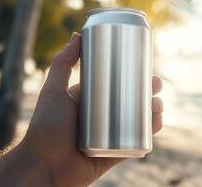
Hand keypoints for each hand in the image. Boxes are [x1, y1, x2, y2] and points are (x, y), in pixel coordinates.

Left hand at [23, 32, 163, 186]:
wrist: (44, 166)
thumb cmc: (44, 128)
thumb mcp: (53, 91)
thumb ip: (62, 63)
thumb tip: (78, 34)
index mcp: (92, 98)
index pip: (117, 82)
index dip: (133, 74)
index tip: (145, 65)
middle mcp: (103, 114)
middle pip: (133, 99)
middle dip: (149, 91)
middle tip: (156, 85)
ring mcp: (111, 133)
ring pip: (139, 118)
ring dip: (153, 110)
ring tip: (157, 105)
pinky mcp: (116, 152)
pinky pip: (138, 141)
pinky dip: (150, 132)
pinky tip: (157, 122)